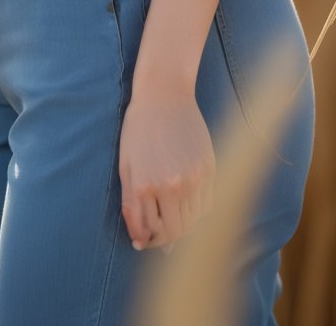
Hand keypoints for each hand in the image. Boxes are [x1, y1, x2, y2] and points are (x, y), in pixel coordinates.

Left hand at [119, 86, 214, 250]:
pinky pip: (208, 205)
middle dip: (165, 240)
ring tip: (173, 218)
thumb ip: (130, 205)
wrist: (164, 94)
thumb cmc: (138, 128)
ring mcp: (193, 178)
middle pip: (175, 233)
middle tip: (159, 236)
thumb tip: (139, 241)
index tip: (144, 240)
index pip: (149, 232)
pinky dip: (198, 212)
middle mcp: (170, 186)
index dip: (146, 240)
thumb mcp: (126, 166)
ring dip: (183, 228)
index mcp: (143, 186)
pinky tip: (187, 202)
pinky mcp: (209, 169)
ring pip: (194, 223)